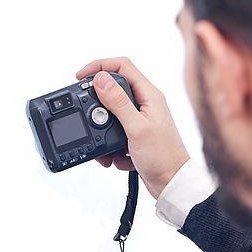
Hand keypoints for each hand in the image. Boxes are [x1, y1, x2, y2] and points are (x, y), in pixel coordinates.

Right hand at [76, 57, 189, 198]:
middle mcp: (146, 104)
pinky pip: (115, 136)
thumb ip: (118, 102)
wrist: (171, 184)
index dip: (99, 66)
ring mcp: (140, 121)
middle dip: (98, 106)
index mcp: (149, 96)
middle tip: (87, 117)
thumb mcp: (136, 128)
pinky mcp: (135, 137)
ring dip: (103, 134)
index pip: (122, 66)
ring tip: (107, 150)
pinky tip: (120, 158)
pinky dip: (112, 148)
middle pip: (113, 91)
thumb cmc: (162, 157)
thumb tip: (101, 78)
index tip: (80, 77)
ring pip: (111, 117)